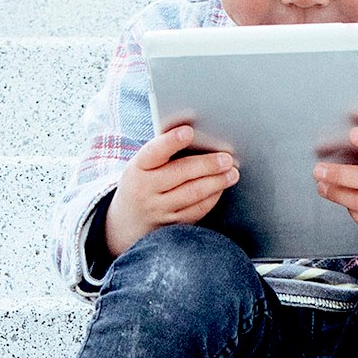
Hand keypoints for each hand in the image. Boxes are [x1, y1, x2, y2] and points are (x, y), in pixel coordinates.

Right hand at [105, 120, 238, 257]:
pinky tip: (221, 188)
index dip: (171, 141)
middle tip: (227, 158)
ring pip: (192, 194)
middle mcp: (145, 190)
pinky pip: (196, 211)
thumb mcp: (142, 165)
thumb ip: (164, 152)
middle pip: (181, 173)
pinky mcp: (170, 226)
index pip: (154, 152)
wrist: (125, 223)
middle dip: (208, 164)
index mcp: (137, 168)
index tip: (189, 131)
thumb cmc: (142, 181)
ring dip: (216, 182)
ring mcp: (157, 210)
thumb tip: (200, 136)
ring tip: (232, 172)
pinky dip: (212, 198)